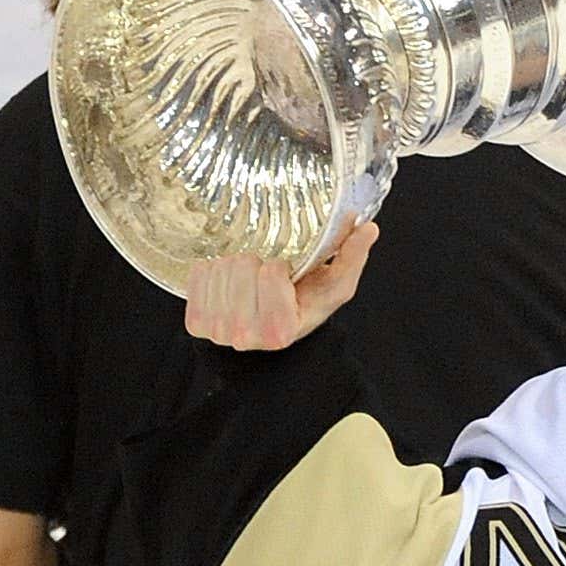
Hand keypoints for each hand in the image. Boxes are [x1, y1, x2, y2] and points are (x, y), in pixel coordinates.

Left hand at [184, 219, 377, 349]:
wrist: (278, 325)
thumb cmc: (306, 303)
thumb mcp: (335, 283)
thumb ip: (351, 256)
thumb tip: (368, 228)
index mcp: (280, 330)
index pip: (269, 272)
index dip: (280, 267)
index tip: (286, 280)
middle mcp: (245, 337)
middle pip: (240, 266)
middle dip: (255, 265)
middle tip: (264, 282)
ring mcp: (217, 332)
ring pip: (219, 267)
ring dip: (235, 268)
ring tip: (248, 285)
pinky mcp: (197, 323)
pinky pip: (199, 274)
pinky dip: (213, 272)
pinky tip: (229, 286)